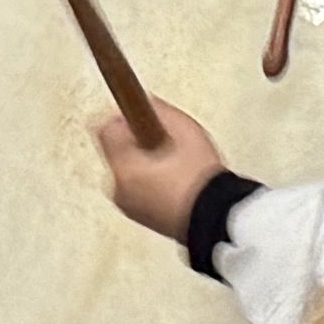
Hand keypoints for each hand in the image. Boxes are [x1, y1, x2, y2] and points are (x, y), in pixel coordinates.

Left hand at [97, 97, 227, 245]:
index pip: (106, 130)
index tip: (143, 117)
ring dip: (144, 163)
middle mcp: (119, 190)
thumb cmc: (202, 180)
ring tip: (176, 165)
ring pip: (127, 172)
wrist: (217, 219)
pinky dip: (149, 182)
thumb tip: (147, 103)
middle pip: (117, 152)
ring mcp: (129, 207)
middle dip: (137, 143)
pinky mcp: (141, 218)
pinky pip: (137, 190)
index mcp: (125, 168)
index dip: (123, 118)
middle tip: (167, 143)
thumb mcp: (187, 131)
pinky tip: (176, 181)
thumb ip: (160, 111)